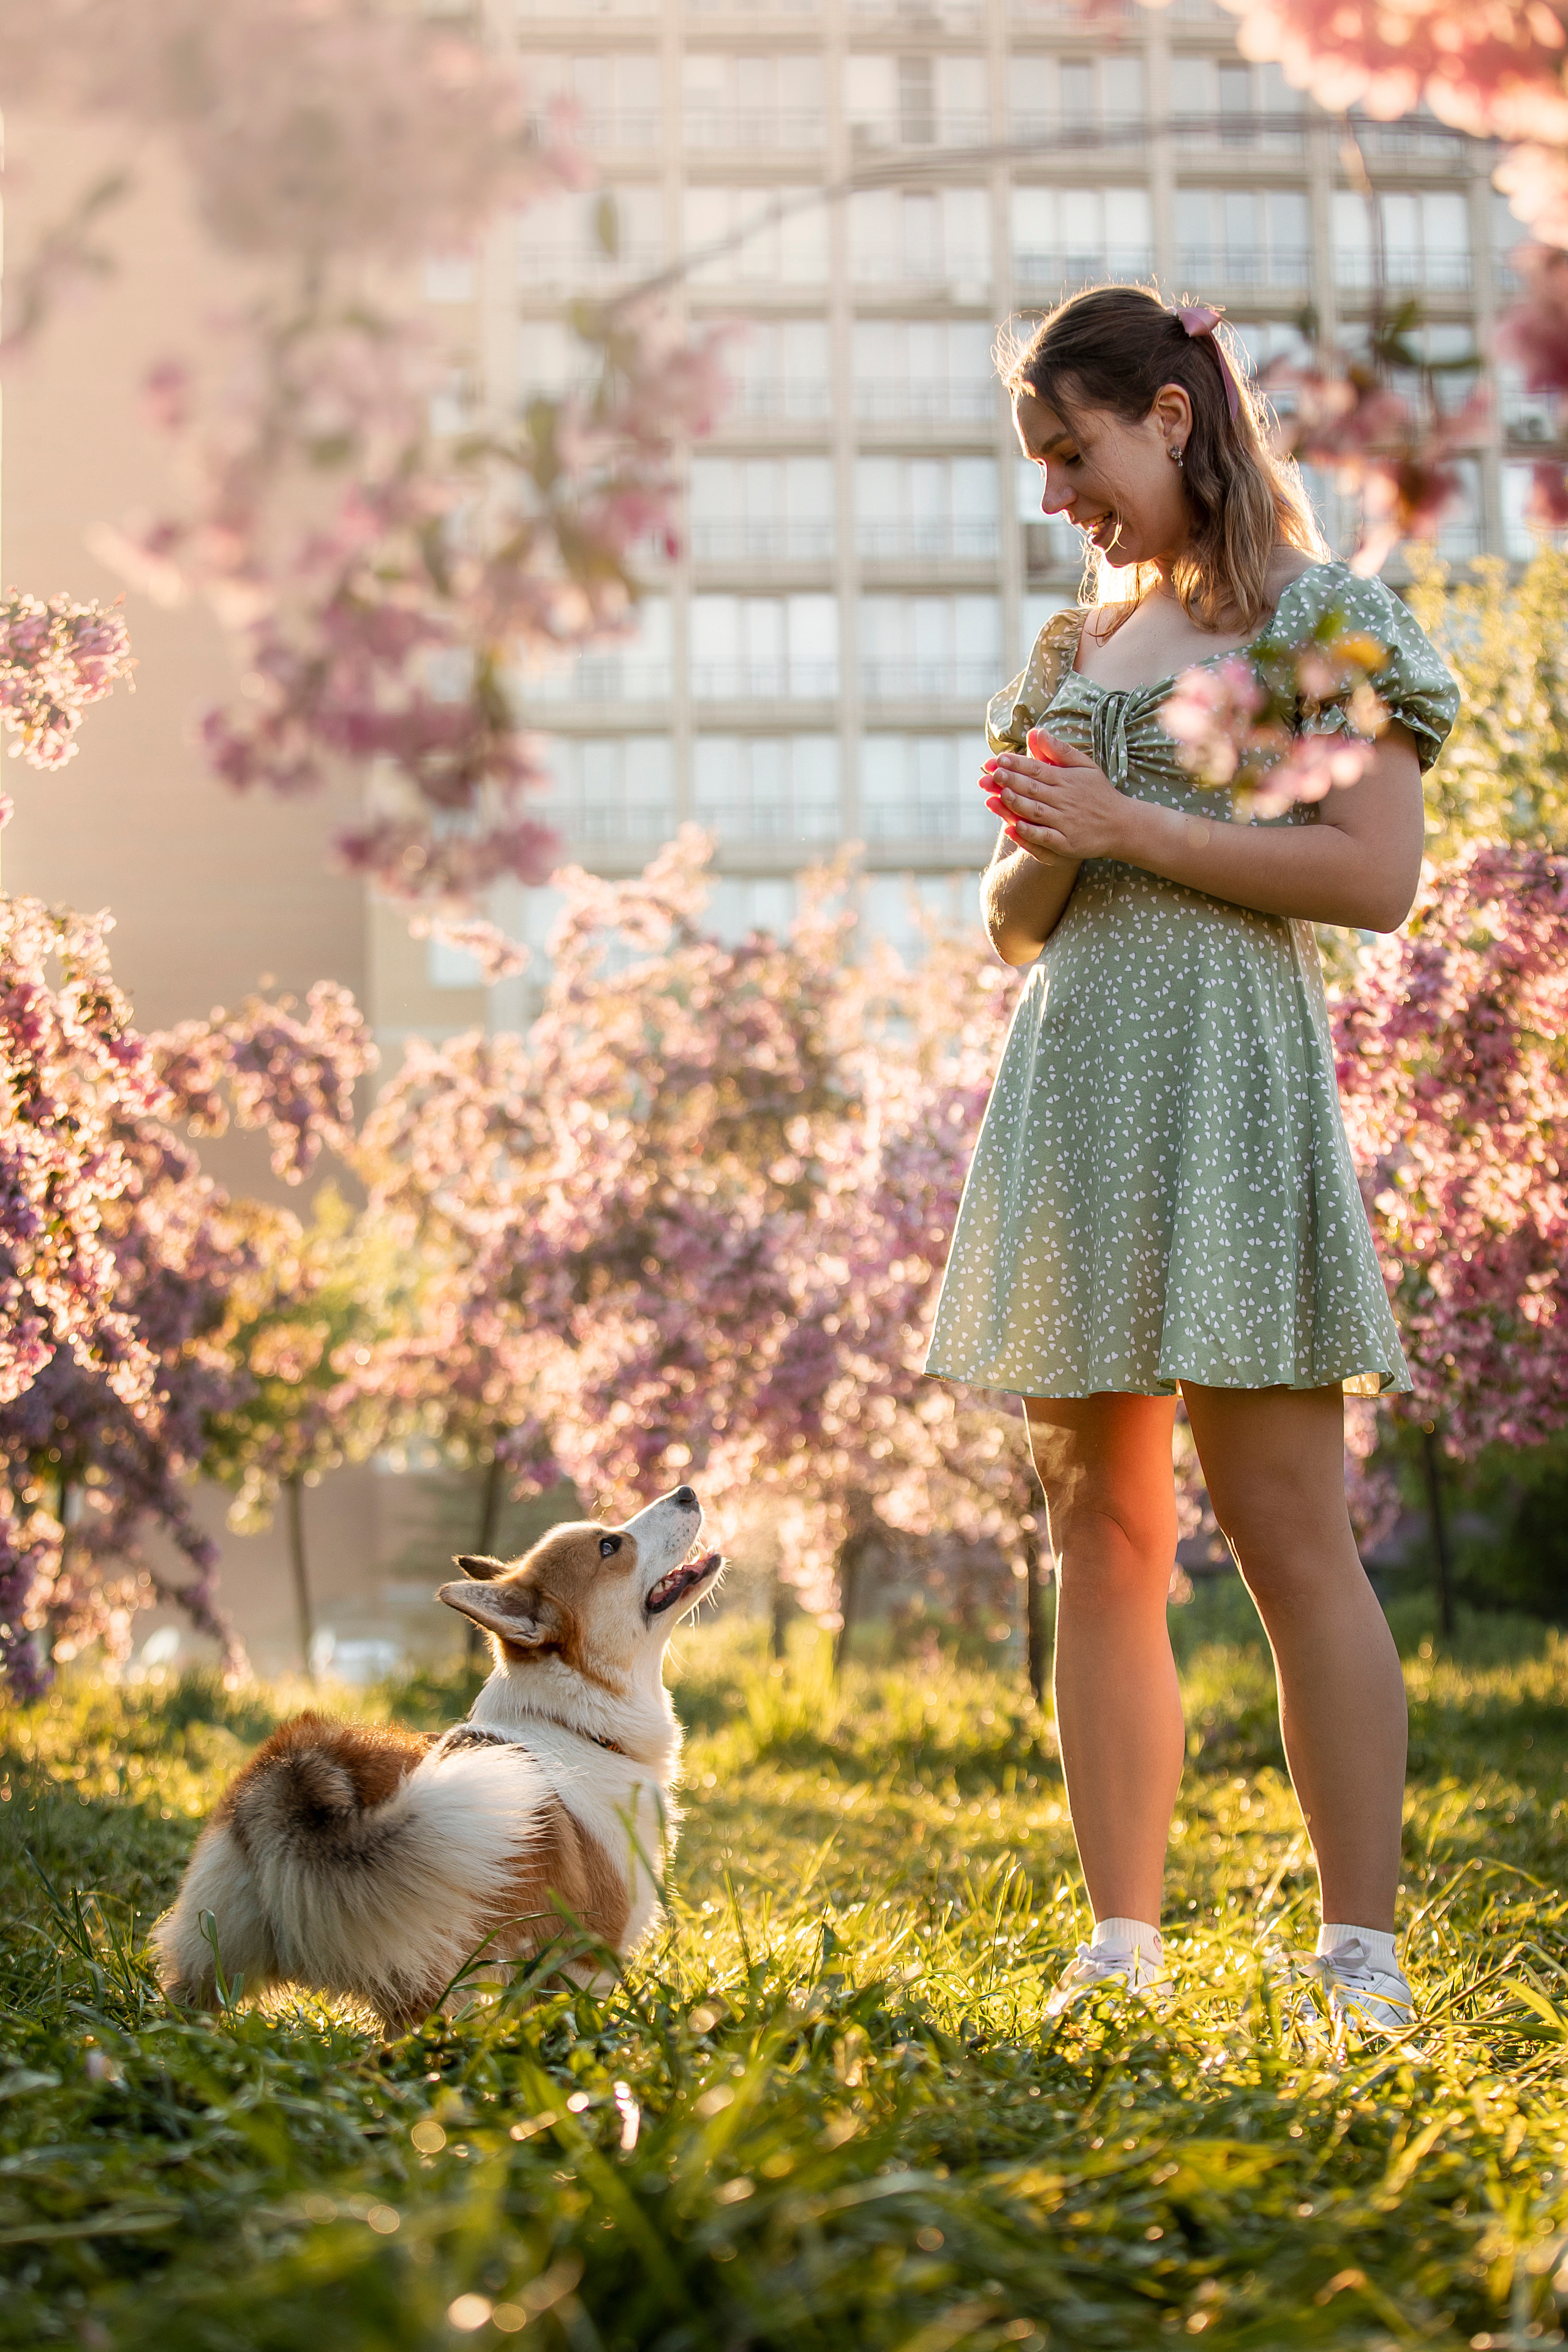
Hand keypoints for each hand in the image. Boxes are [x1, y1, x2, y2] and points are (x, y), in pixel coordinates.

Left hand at [979, 729, 1132, 862]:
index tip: (999, 759)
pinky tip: (1015, 826)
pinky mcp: (1067, 843)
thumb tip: (1037, 731)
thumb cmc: (1098, 793)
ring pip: (1037, 812)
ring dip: (1018, 804)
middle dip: (1012, 781)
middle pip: (1034, 789)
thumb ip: (1059, 750)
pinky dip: (1031, 832)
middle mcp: (1064, 800)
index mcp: (1066, 780)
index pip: (1037, 769)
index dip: (1017, 764)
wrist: (1121, 825)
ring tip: (1000, 795)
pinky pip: (1046, 837)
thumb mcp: (1084, 766)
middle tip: (993, 774)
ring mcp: (1065, 823)